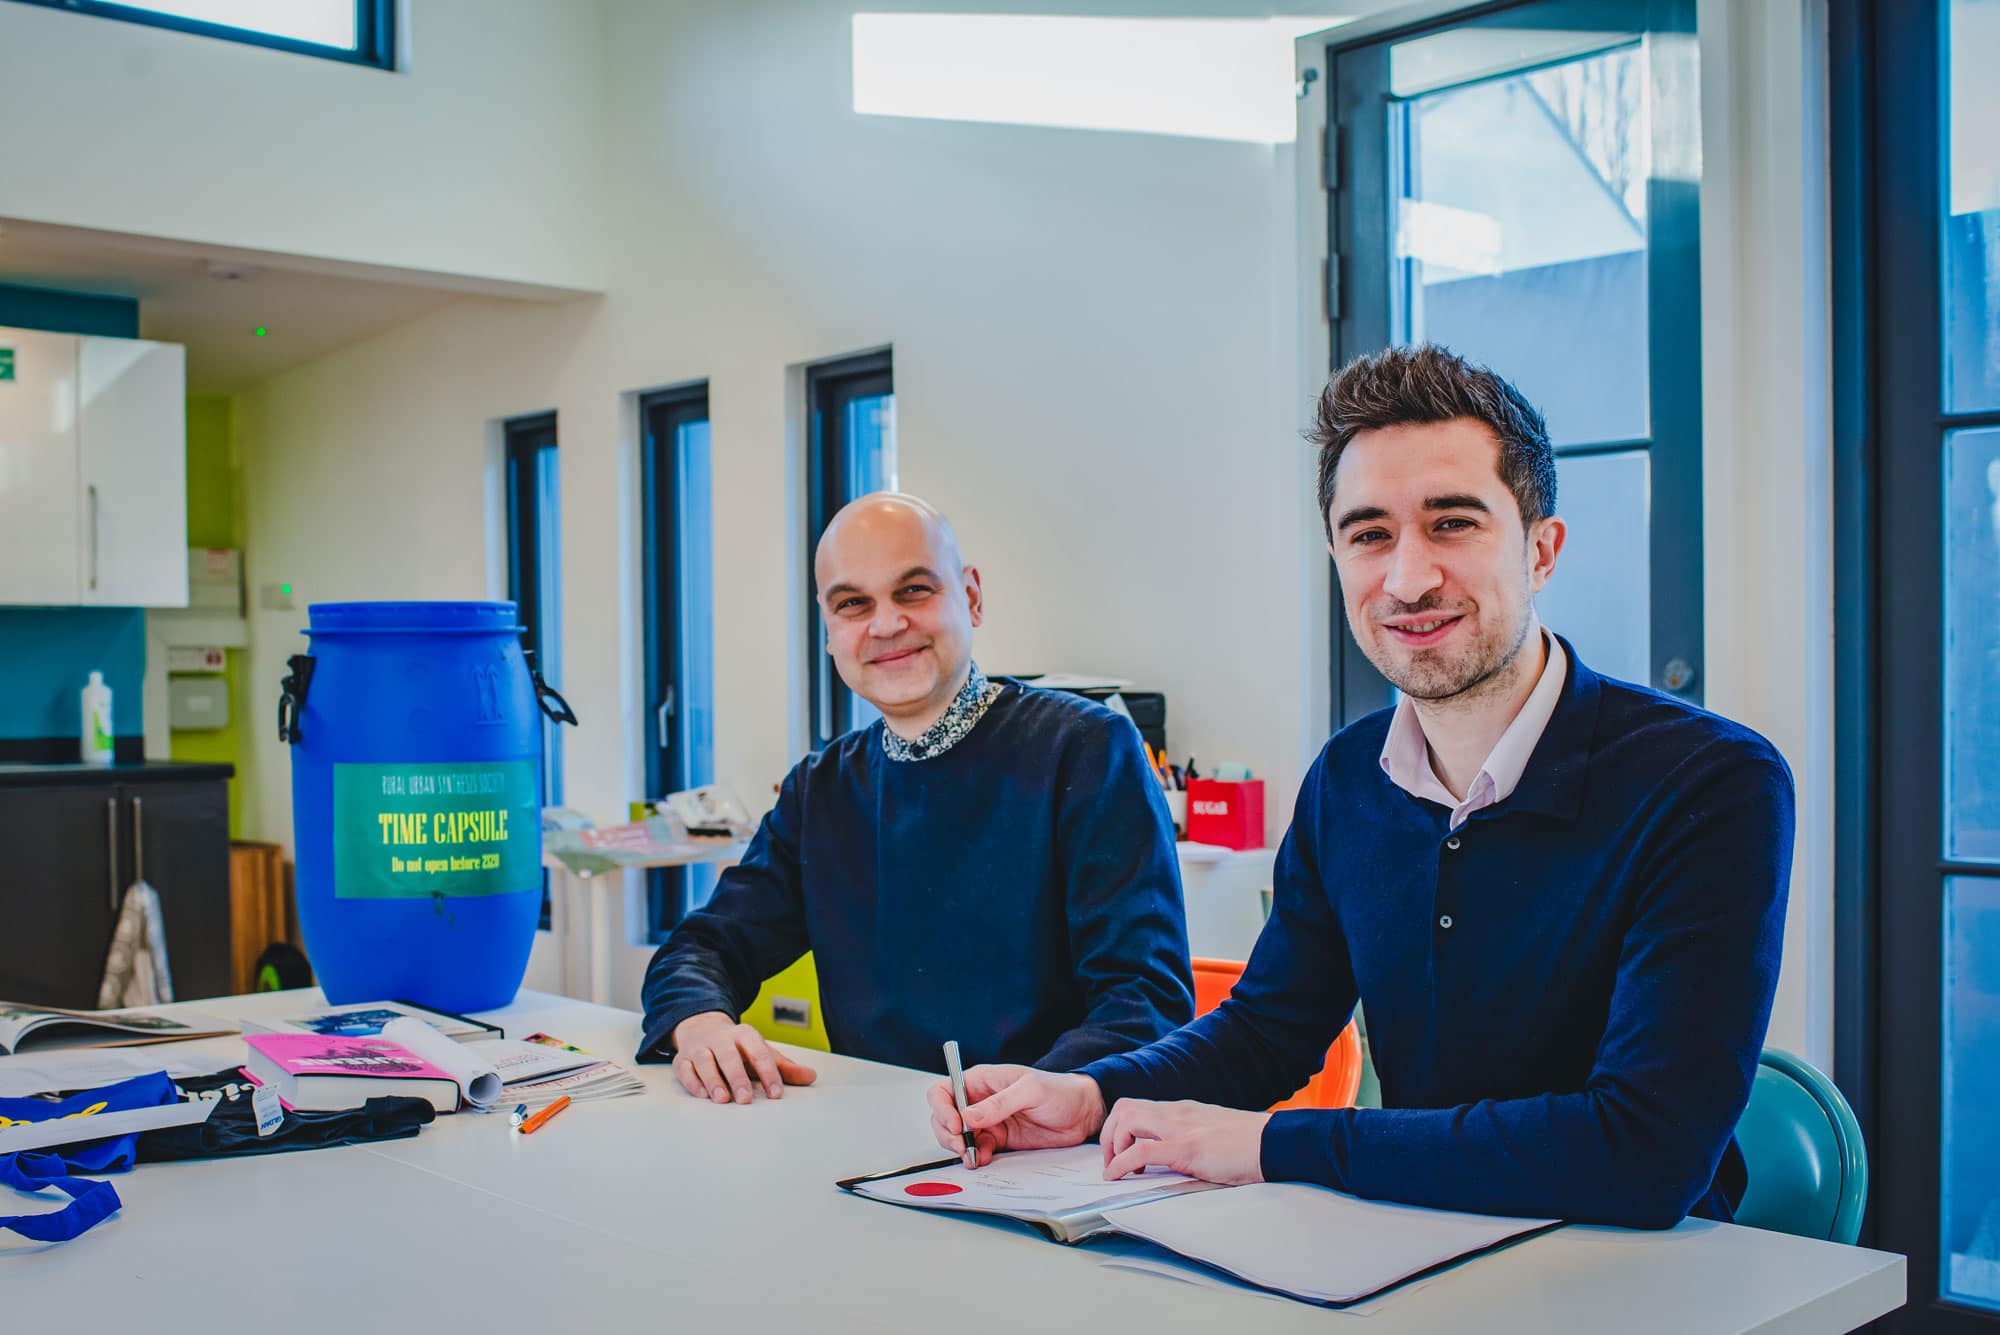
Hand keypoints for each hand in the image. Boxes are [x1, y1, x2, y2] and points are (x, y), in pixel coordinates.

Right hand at [670, 1011, 817, 1104]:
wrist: (702, 1028)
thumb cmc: (737, 1048)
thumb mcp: (761, 1052)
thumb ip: (784, 1067)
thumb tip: (811, 1076)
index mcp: (745, 1035)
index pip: (759, 1052)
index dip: (769, 1073)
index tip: (776, 1093)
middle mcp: (721, 1039)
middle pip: (729, 1056)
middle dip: (737, 1077)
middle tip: (745, 1099)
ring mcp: (700, 1048)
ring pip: (705, 1061)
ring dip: (713, 1080)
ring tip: (722, 1099)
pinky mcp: (682, 1059)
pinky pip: (685, 1069)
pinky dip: (693, 1082)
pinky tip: (702, 1095)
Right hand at [926, 1065, 1107, 1166]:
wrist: (1082, 1113)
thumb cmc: (1059, 1090)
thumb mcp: (1031, 1090)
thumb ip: (1000, 1102)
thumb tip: (969, 1115)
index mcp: (981, 1081)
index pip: (945, 1090)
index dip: (942, 1108)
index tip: (956, 1125)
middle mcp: (979, 1100)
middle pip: (944, 1117)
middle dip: (947, 1133)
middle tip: (962, 1146)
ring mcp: (987, 1122)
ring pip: (956, 1137)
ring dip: (959, 1148)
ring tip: (973, 1156)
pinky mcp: (998, 1140)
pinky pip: (976, 1150)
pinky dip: (975, 1157)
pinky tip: (983, 1159)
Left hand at [1100, 1098, 1269, 1184]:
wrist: (1275, 1143)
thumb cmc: (1251, 1144)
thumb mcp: (1214, 1133)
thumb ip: (1193, 1137)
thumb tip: (1177, 1156)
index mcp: (1184, 1111)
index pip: (1139, 1106)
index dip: (1120, 1127)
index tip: (1120, 1151)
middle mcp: (1177, 1113)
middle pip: (1125, 1108)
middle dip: (1109, 1134)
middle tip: (1112, 1160)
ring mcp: (1180, 1128)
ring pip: (1126, 1120)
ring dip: (1113, 1146)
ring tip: (1118, 1169)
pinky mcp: (1186, 1148)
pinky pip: (1140, 1150)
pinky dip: (1121, 1164)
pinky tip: (1118, 1177)